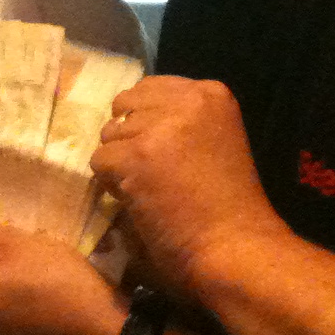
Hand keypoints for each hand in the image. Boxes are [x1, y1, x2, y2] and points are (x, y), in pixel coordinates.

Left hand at [92, 76, 292, 296]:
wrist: (235, 246)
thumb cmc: (228, 206)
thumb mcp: (215, 140)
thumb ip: (181, 121)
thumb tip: (128, 120)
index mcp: (211, 93)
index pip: (151, 88)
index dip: (146, 121)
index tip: (161, 152)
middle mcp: (186, 100)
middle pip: (126, 106)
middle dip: (130, 138)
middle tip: (151, 172)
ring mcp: (160, 126)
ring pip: (109, 135)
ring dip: (120, 163)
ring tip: (150, 190)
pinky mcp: (136, 156)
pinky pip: (99, 161)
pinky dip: (112, 185)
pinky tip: (141, 201)